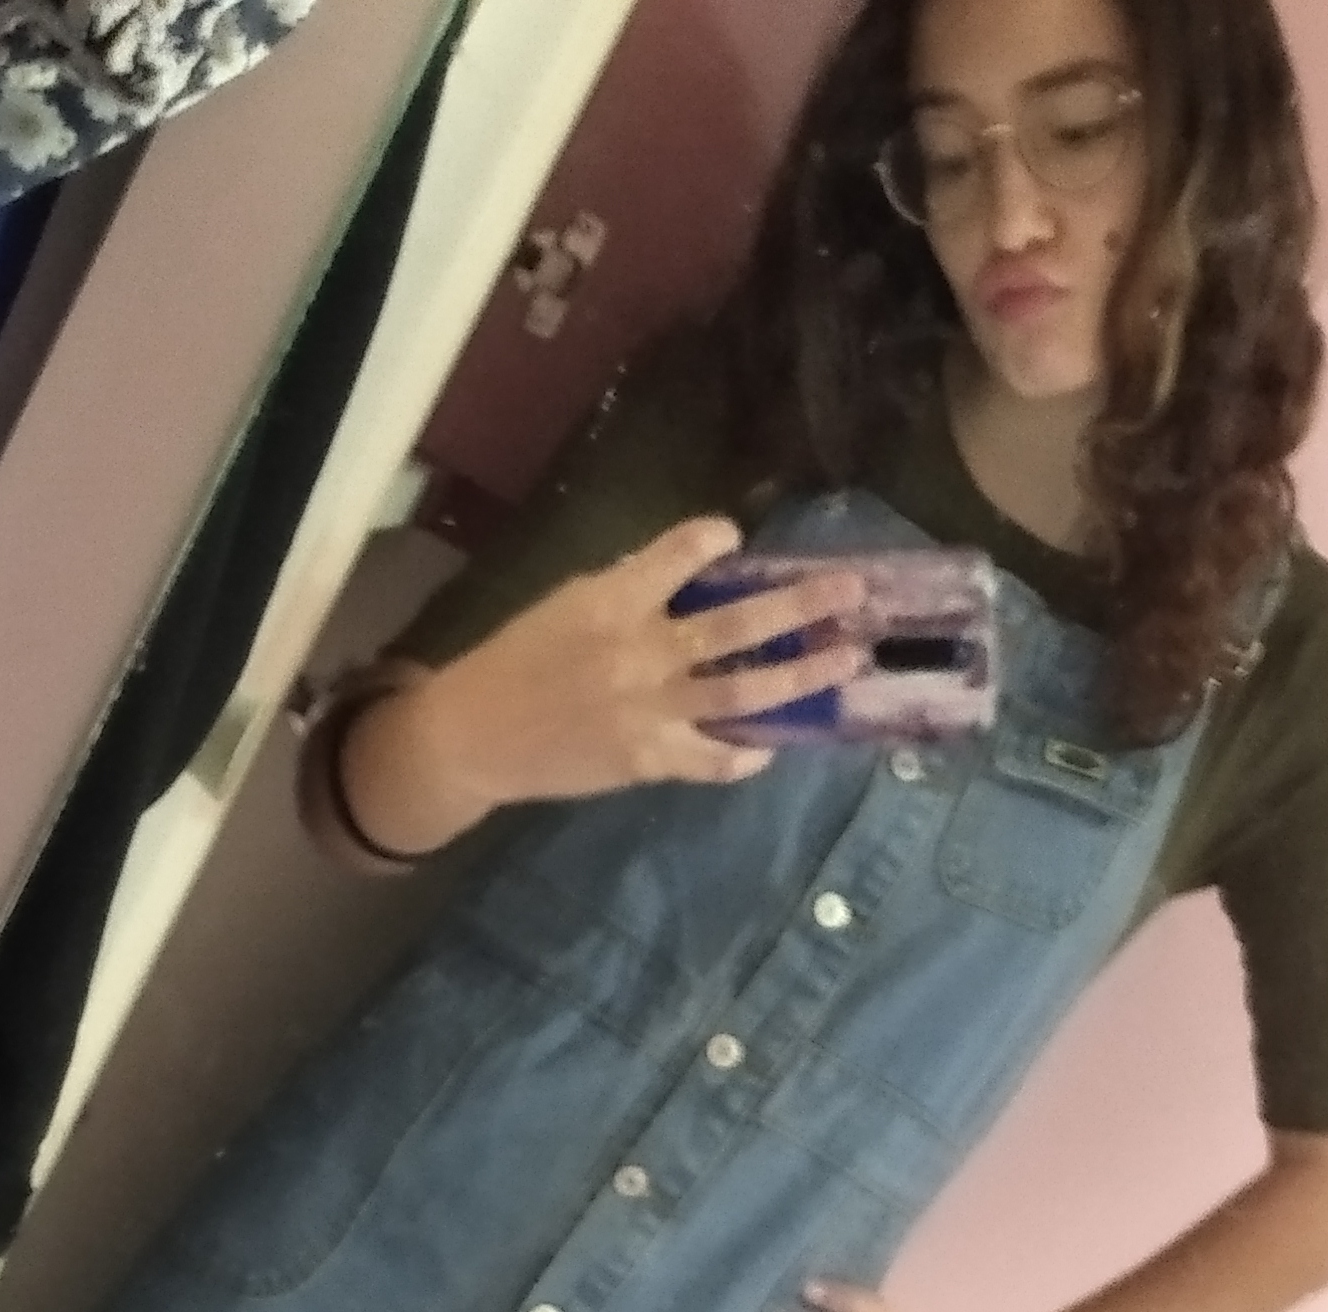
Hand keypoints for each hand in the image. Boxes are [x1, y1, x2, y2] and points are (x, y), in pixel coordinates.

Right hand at [408, 518, 865, 811]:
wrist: (475, 737)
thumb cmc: (518, 660)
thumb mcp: (565, 605)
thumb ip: (627, 592)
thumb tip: (688, 581)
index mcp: (612, 602)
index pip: (681, 554)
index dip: (714, 540)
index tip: (733, 537)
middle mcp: (640, 654)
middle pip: (738, 626)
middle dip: (802, 606)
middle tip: (852, 593)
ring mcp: (650, 712)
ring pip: (744, 694)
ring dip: (803, 676)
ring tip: (847, 661)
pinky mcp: (650, 760)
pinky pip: (715, 760)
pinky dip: (748, 753)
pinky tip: (774, 742)